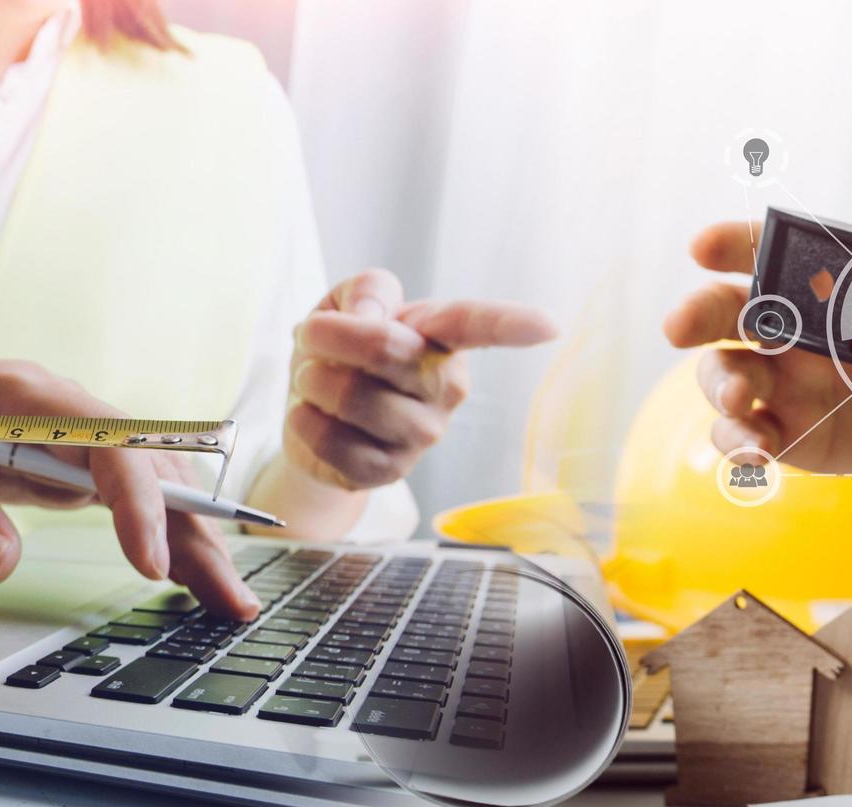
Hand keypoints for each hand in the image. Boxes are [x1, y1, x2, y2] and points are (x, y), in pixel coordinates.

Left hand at [0, 318, 259, 618]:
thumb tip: (2, 564)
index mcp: (28, 398)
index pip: (111, 447)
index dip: (138, 505)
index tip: (150, 565)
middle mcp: (69, 408)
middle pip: (155, 467)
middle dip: (199, 532)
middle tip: (232, 599)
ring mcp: (79, 433)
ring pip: (157, 483)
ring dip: (196, 538)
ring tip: (230, 602)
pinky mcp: (76, 458)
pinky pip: (135, 495)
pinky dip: (168, 534)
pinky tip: (192, 578)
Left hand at [285, 269, 557, 489]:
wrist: (306, 411)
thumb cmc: (339, 350)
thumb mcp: (347, 301)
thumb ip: (367, 290)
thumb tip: (373, 319)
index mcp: (442, 338)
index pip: (478, 325)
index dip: (512, 324)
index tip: (547, 327)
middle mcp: (445, 387)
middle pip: (384, 347)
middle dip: (328, 336)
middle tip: (315, 338)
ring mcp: (422, 434)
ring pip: (353, 396)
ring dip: (311, 382)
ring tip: (315, 383)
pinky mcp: (389, 472)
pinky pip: (333, 441)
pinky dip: (305, 423)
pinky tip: (314, 418)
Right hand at [660, 221, 851, 505]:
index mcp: (823, 286)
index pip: (768, 252)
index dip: (732, 244)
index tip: (704, 247)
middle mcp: (790, 330)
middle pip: (725, 312)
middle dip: (697, 314)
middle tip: (679, 326)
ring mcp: (781, 383)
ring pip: (723, 375)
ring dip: (719, 384)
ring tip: (738, 397)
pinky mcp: (787, 433)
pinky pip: (745, 435)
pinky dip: (739, 442)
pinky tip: (755, 449)